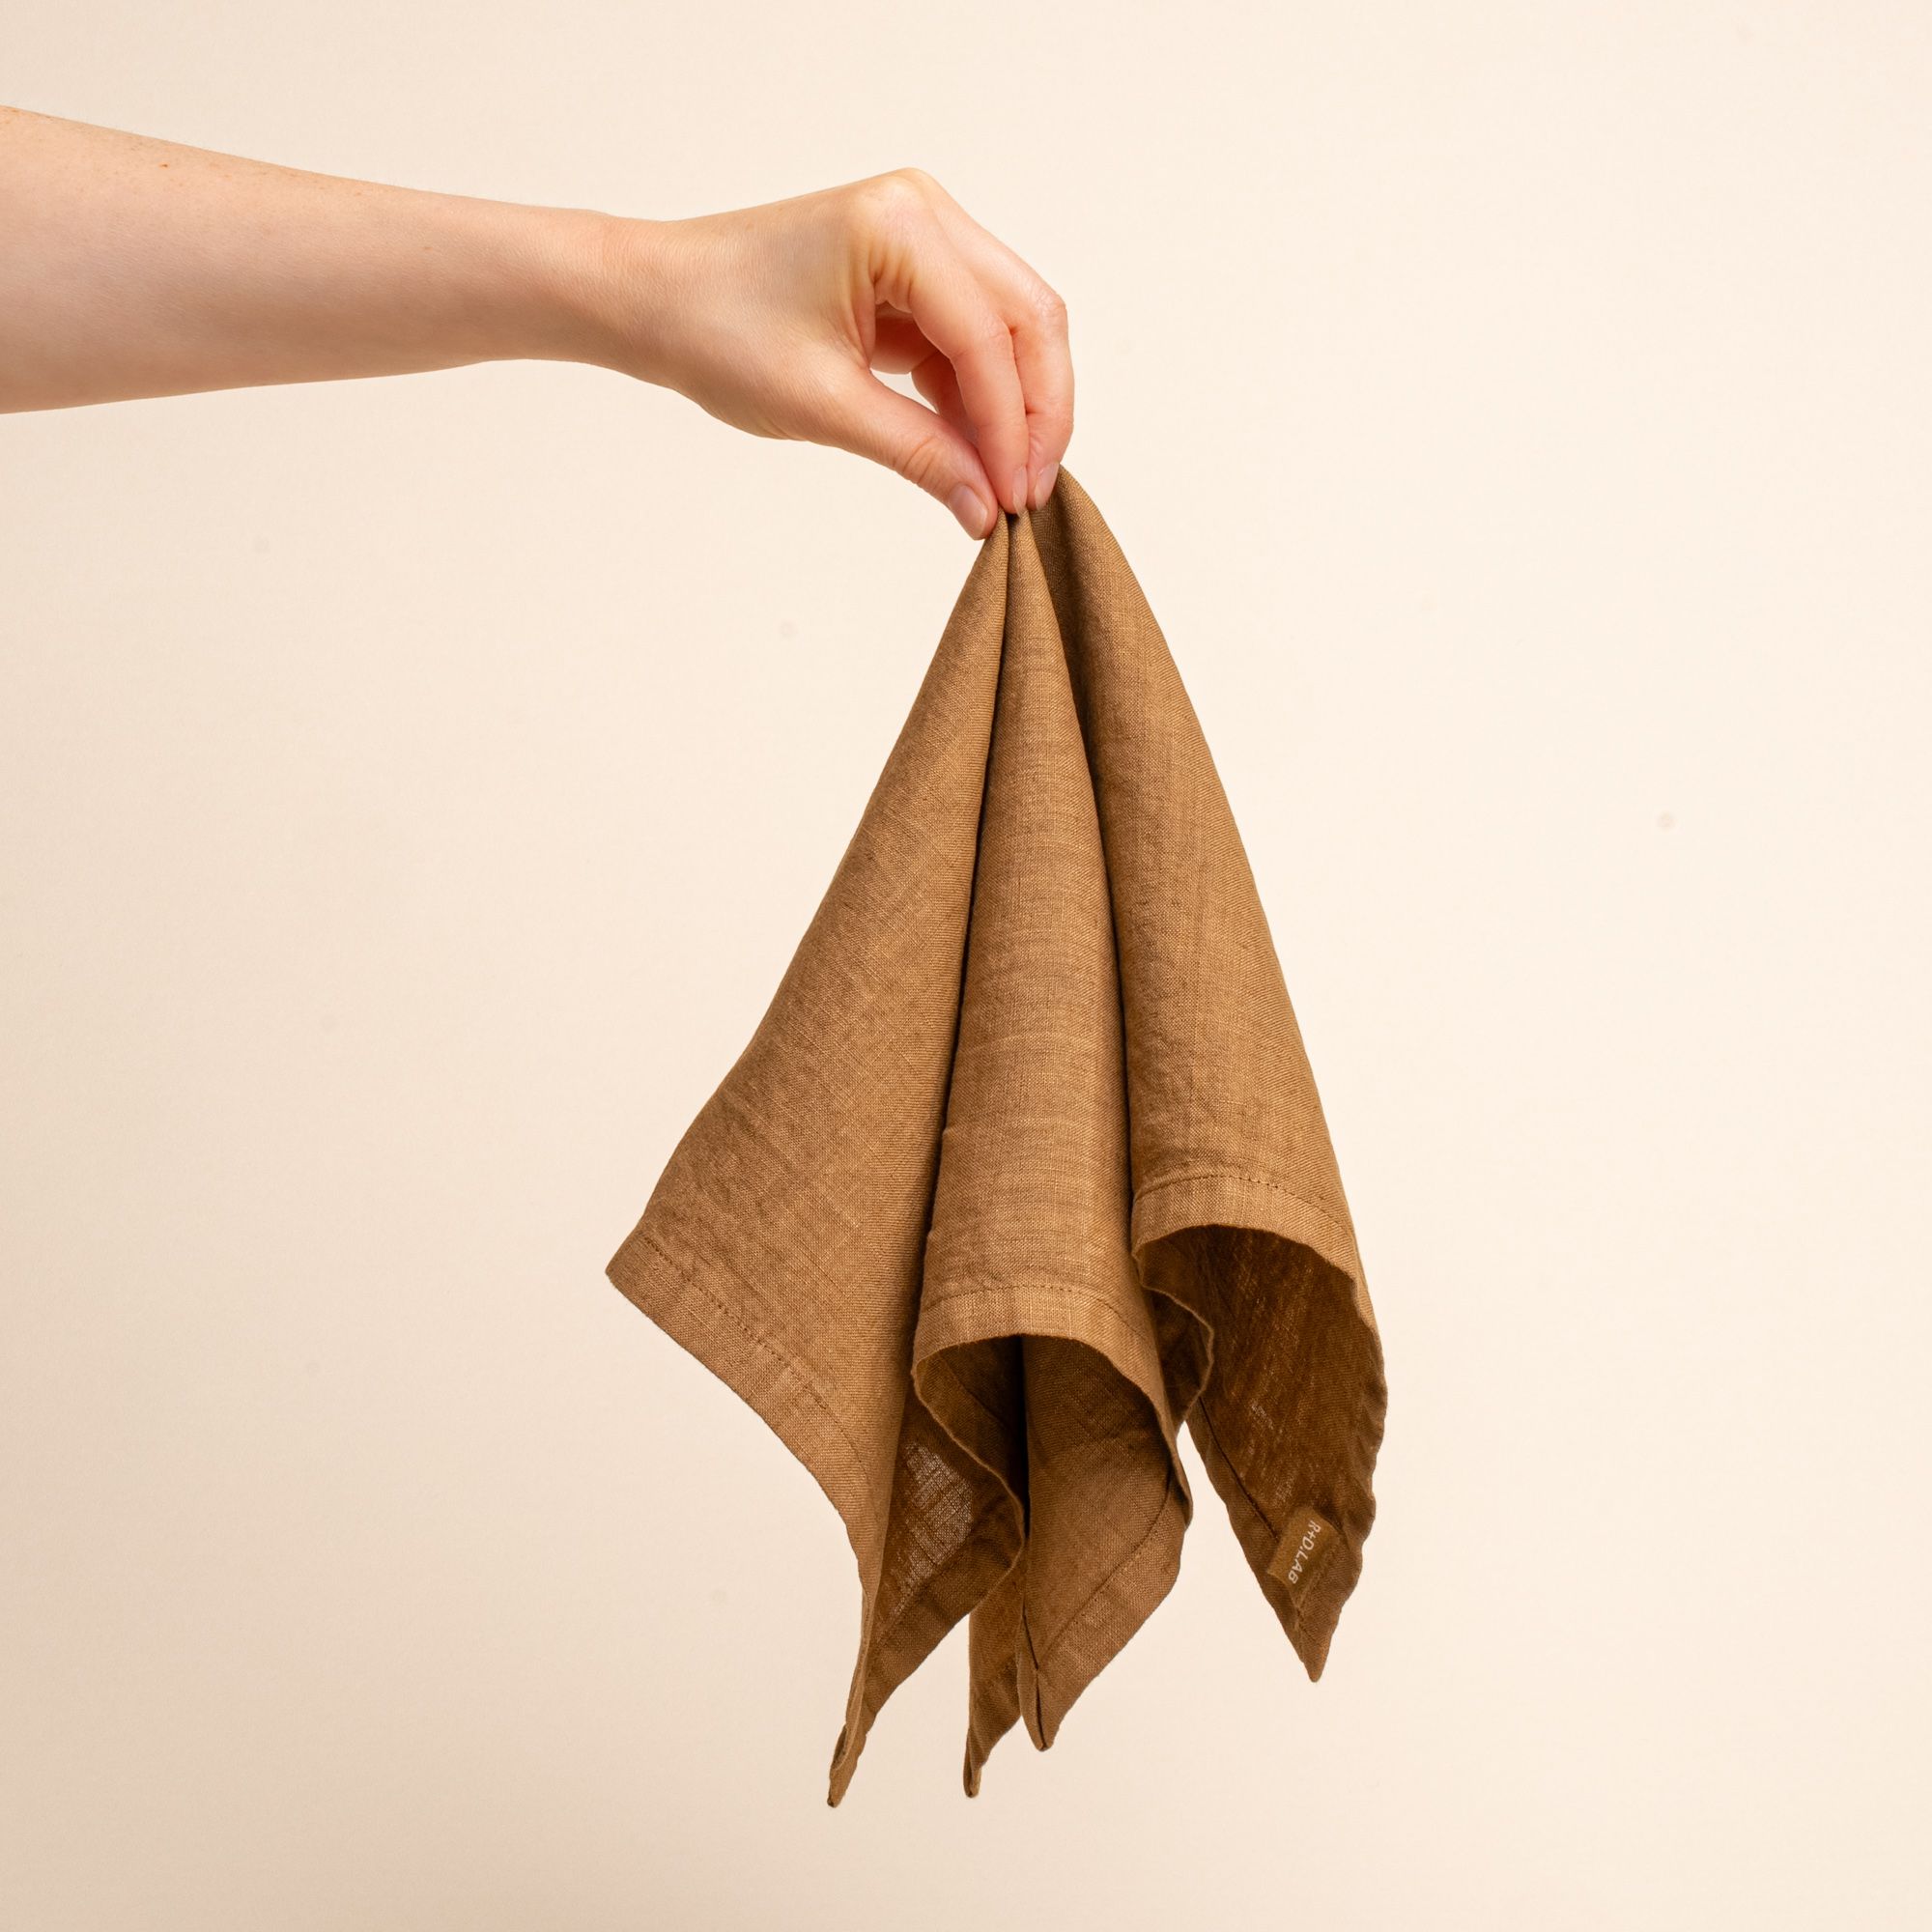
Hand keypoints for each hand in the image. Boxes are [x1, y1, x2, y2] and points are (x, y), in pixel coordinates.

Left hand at [589, 169, 1072, 538]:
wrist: (655, 300)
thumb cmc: (716, 331)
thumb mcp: (824, 406)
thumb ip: (919, 454)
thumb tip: (987, 509)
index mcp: (900, 226)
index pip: (989, 337)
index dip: (1012, 428)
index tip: (1013, 502)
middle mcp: (925, 215)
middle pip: (1028, 318)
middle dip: (1037, 412)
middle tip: (1029, 496)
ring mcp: (923, 239)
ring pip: (1012, 328)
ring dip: (1015, 408)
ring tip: (1004, 487)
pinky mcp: (913, 274)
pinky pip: (973, 339)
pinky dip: (980, 399)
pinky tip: (975, 456)